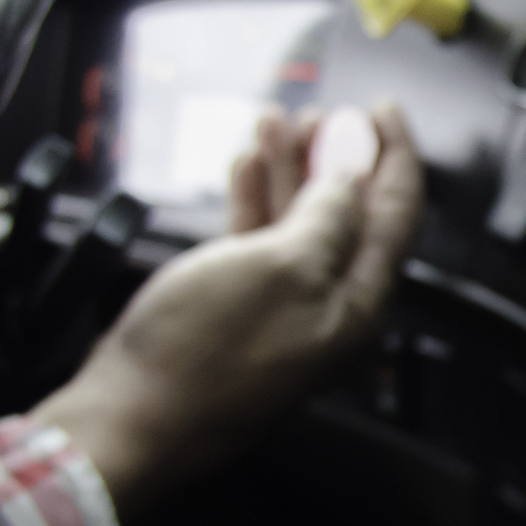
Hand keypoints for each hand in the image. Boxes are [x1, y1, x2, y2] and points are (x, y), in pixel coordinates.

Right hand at [30, 100, 421, 518]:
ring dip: (291, 169)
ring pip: (299, 224)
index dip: (394, 154)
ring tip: (278, 121)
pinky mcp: (235, 312)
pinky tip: (246, 166)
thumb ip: (331, 214)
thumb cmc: (205, 353)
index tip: (383, 107)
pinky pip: (258, 244)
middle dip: (338, 155)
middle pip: (349, 215)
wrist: (129, 418)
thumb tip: (357, 169)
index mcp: (358, 303)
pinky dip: (255, 201)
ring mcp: (280, 311)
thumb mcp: (283, 265)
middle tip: (322, 111)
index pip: (396, 214)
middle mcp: (329, 309)